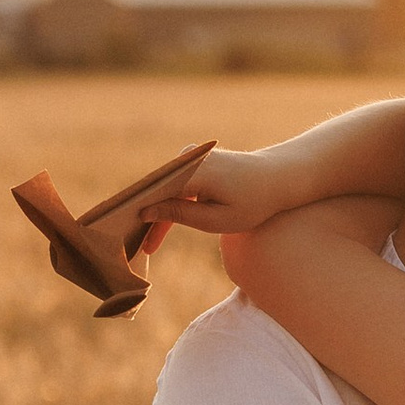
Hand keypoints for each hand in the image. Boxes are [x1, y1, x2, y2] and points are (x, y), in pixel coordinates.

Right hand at [135, 145, 283, 242]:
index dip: (140, 216)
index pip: (156, 194)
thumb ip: (180, 214)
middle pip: (158, 191)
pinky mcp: (194, 160)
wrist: (277, 178)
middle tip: (136, 248)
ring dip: (157, 213)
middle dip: (147, 219)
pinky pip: (174, 184)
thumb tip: (146, 212)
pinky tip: (158, 226)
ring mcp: (190, 156)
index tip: (127, 236)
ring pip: (165, 189)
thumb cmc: (253, 202)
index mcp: (194, 172)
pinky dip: (169, 204)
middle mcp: (188, 158)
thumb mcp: (217, 219)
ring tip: (145, 242)